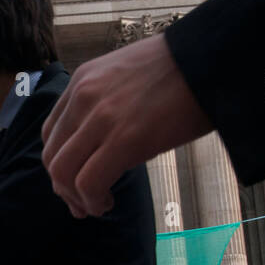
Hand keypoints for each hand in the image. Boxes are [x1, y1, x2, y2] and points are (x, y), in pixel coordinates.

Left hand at [42, 34, 211, 216]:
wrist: (213, 58)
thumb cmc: (182, 69)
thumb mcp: (128, 74)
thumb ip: (107, 100)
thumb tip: (105, 137)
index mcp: (83, 80)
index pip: (51, 133)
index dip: (59, 163)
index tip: (75, 180)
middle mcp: (83, 97)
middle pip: (52, 156)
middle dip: (63, 188)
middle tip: (83, 204)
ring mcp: (101, 118)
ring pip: (62, 173)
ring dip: (76, 198)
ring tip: (97, 205)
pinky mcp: (124, 139)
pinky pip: (88, 182)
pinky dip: (92, 201)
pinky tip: (107, 203)